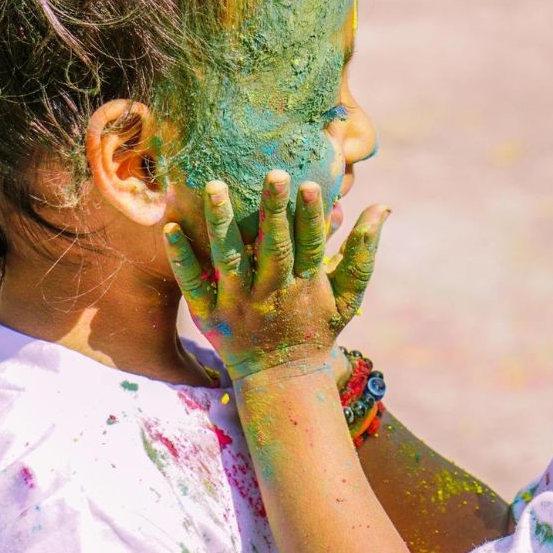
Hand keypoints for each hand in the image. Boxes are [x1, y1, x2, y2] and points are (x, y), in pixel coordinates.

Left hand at [163, 170, 389, 380]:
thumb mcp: (348, 295)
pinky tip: (170, 228)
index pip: (311, 246)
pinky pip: (192, 284)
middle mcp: (272, 293)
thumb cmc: (317, 328)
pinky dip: (182, 258)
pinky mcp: (209, 316)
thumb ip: (362, 251)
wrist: (282, 380)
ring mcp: (238, 304)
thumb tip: (382, 207)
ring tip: (215, 186)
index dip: (312, 216)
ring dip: (223, 223)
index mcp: (307, 285)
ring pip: (230, 260)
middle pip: (274, 248)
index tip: (310, 185)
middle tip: (273, 173)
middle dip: (274, 211)